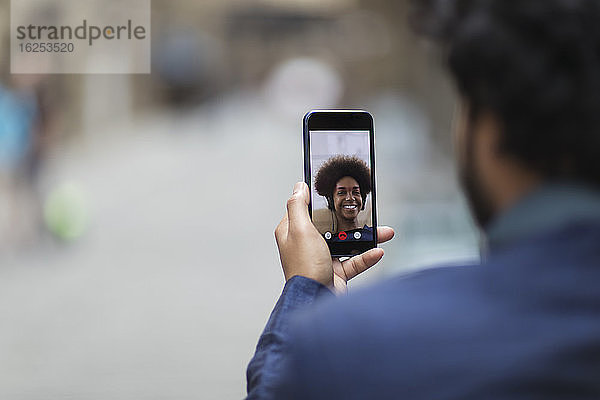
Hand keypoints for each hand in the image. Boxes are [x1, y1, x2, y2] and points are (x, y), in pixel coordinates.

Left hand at [275, 182, 394, 293]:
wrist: (315, 301)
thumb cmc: (304, 268)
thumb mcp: (300, 230)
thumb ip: (298, 206)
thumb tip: (299, 187)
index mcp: (293, 232)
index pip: (304, 209)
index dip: (317, 200)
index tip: (333, 190)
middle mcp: (306, 245)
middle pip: (330, 225)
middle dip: (350, 219)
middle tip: (365, 211)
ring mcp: (322, 259)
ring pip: (346, 242)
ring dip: (365, 237)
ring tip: (382, 231)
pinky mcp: (336, 273)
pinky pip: (354, 261)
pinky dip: (367, 257)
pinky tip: (377, 251)